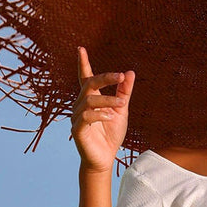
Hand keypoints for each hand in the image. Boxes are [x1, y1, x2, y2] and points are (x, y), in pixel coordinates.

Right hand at [71, 46, 134, 172]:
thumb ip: (124, 92)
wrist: (106, 158)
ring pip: (89, 100)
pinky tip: (110, 117)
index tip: (80, 49)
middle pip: (89, 85)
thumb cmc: (111, 134)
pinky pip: (86, 117)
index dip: (83, 64)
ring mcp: (77, 117)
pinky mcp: (77, 130)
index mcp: (90, 99)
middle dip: (105, 78)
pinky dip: (99, 114)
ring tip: (121, 104)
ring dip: (108, 100)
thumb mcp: (121, 111)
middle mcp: (81, 105)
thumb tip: (129, 73)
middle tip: (120, 76)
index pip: (85, 78)